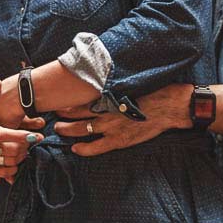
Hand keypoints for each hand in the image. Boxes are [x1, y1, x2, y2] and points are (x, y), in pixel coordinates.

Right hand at [0, 80, 44, 183]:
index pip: (3, 134)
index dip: (19, 136)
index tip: (34, 136)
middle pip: (8, 150)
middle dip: (24, 147)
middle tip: (34, 140)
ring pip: (7, 162)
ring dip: (21, 157)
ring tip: (28, 148)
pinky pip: (2, 172)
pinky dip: (13, 169)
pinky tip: (18, 160)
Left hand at [53, 84, 191, 155]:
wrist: (168, 105)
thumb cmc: (151, 89)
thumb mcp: (128, 80)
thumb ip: (112, 81)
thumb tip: (100, 74)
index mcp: (107, 94)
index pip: (79, 96)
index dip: (66, 98)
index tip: (58, 98)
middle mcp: (105, 109)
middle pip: (75, 113)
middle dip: (62, 114)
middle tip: (53, 114)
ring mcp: (110, 126)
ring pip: (81, 129)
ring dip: (67, 130)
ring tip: (58, 129)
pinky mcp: (119, 140)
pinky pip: (96, 147)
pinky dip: (84, 149)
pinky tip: (75, 149)